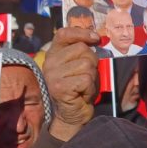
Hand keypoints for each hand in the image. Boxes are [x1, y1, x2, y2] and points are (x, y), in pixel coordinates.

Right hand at [43, 27, 100, 141]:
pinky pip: (86, 79)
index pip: (64, 33)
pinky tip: (82, 94)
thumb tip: (96, 37)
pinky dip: (90, 88)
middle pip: (82, 49)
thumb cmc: (79, 88)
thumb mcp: (79, 65)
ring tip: (83, 86)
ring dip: (92, 77)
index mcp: (53, 54)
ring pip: (87, 64)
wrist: (72, 114)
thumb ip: (82, 51)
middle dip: (92, 63)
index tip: (95, 39)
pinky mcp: (59, 87)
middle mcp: (50, 62)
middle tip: (85, 77)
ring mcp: (53, 75)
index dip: (82, 33)